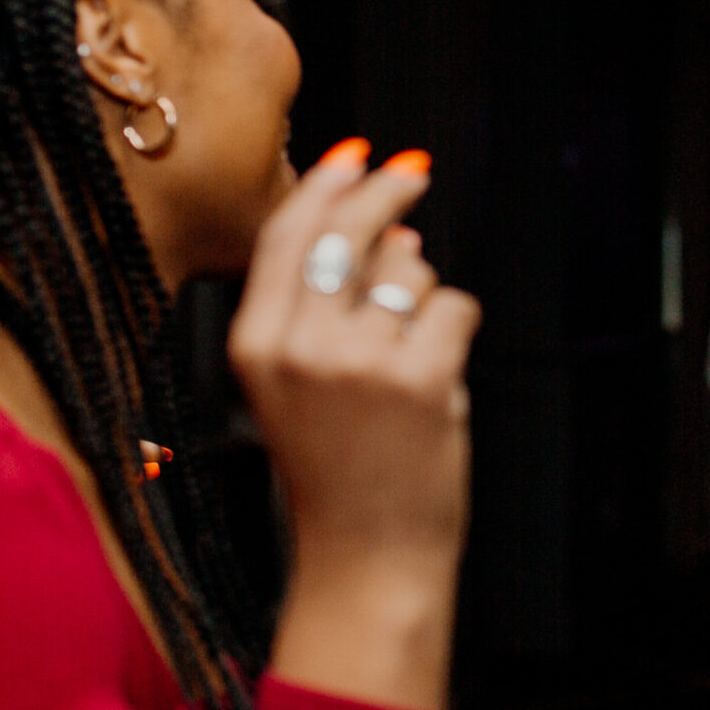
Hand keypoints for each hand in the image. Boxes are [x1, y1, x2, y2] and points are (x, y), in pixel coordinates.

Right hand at [229, 143, 480, 701]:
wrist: (365, 555)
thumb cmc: (334, 472)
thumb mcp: (295, 387)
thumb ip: (325, 308)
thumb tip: (390, 232)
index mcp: (256, 345)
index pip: (288, 235)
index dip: (325, 184)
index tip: (354, 154)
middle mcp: (300, 345)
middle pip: (350, 230)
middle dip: (388, 190)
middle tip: (415, 171)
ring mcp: (361, 359)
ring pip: (410, 271)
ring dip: (422, 299)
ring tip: (406, 359)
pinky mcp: (419, 376)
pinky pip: (453, 308)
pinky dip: (454, 335)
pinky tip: (435, 378)